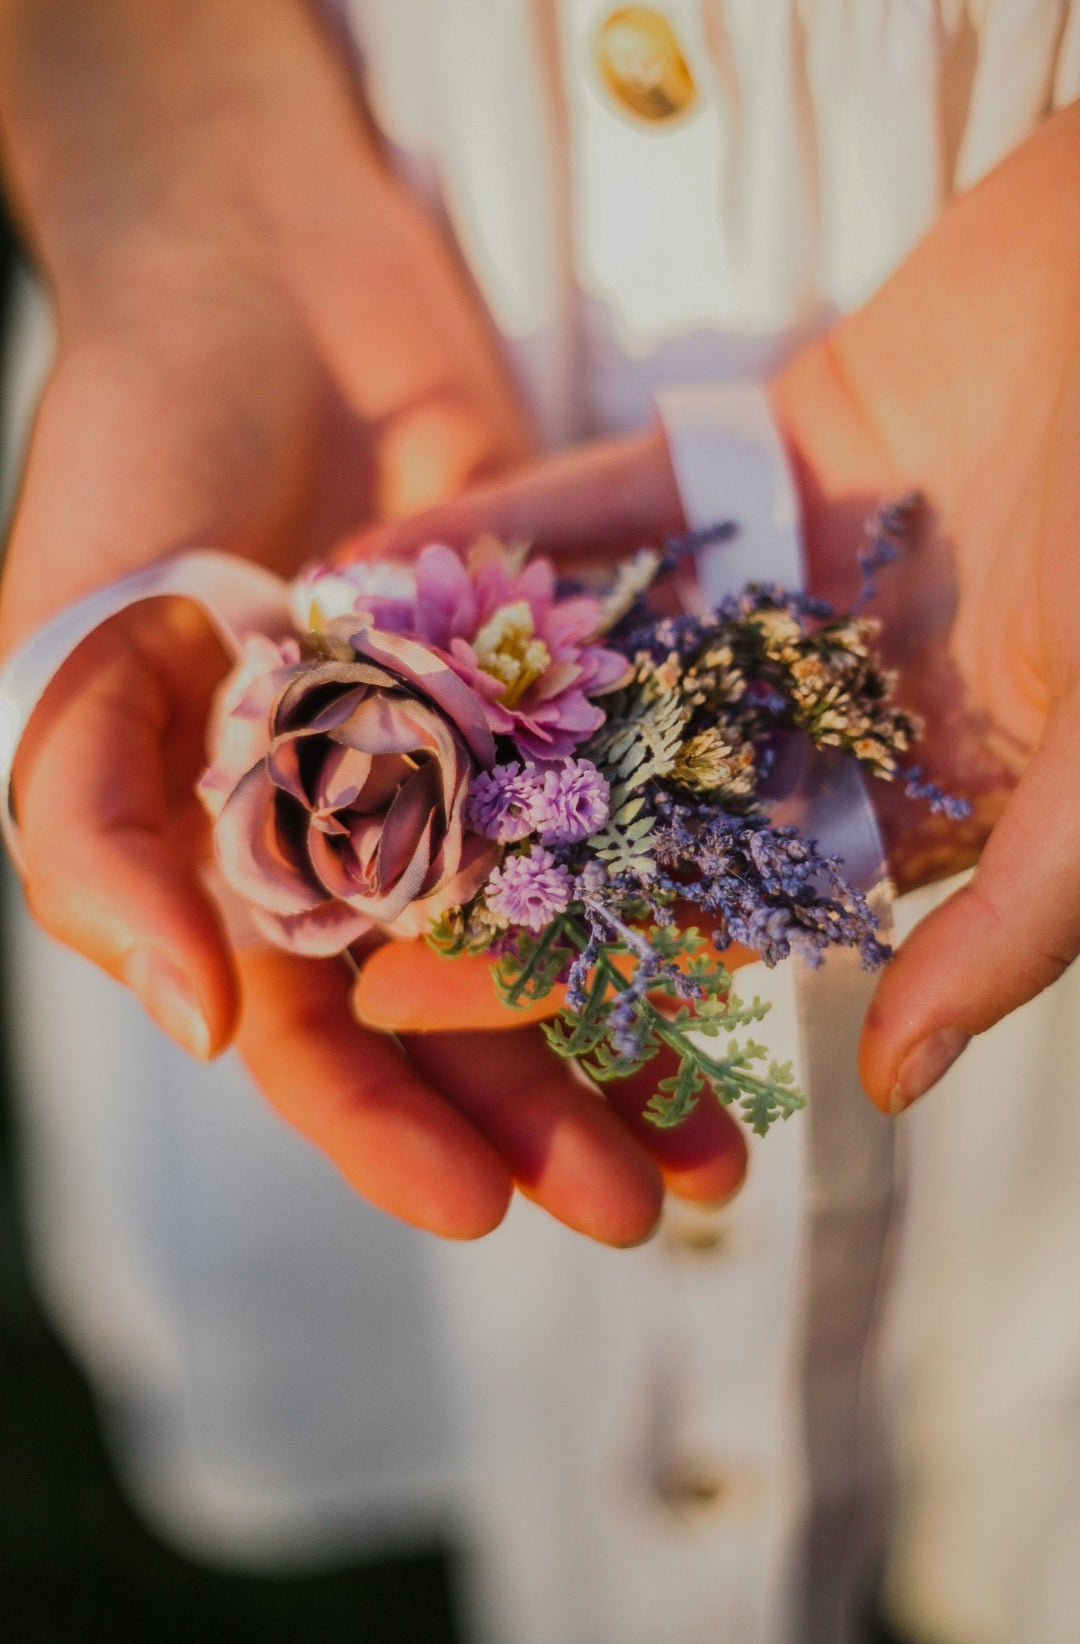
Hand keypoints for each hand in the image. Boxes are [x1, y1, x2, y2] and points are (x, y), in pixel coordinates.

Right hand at [0, 0, 752, 1243]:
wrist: (260, 270)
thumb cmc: (132, 454)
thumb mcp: (69, 648)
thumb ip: (95, 832)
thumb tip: (195, 1023)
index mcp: (231, 863)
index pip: (305, 1035)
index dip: (383, 1129)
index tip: (475, 1208)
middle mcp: (356, 838)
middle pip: (454, 1020)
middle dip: (540, 1120)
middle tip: (650, 1206)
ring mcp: (468, 768)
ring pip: (560, 943)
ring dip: (632, 1045)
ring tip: (720, 1139)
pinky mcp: (562, 690)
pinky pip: (629, 808)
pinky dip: (678, 886)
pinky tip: (745, 960)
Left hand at [347, 102, 1079, 1118]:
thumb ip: (1017, 921)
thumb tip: (901, 1080)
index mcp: (904, 804)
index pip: (701, 912)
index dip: (552, 960)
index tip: (405, 992)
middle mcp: (830, 713)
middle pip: (619, 795)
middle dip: (471, 833)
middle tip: (315, 864)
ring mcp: (786, 588)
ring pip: (599, 650)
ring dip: (460, 681)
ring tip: (306, 722)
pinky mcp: (759, 461)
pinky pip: (609, 505)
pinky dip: (501, 529)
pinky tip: (374, 558)